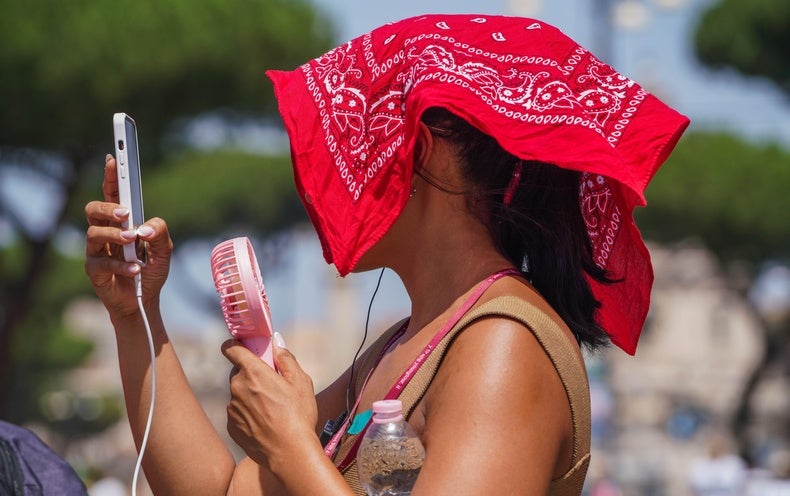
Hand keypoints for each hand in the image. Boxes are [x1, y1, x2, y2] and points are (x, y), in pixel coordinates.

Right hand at [84, 155, 172, 318]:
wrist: (143, 302)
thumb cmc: (150, 271)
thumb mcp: (165, 251)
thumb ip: (160, 232)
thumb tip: (143, 228)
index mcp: (122, 222)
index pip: (112, 195)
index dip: (111, 177)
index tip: (114, 159)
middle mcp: (106, 233)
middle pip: (93, 209)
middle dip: (107, 208)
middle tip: (125, 214)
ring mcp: (97, 251)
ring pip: (93, 234)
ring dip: (115, 236)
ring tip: (132, 242)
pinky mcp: (94, 271)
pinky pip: (101, 263)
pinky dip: (121, 266)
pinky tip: (135, 270)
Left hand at [222, 333, 318, 467]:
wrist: (289, 453)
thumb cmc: (298, 415)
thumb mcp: (301, 381)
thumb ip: (286, 358)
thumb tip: (276, 342)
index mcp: (253, 372)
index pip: (231, 349)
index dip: (235, 345)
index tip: (243, 348)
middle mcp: (237, 387)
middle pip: (238, 372)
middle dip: (252, 375)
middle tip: (271, 385)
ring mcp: (232, 408)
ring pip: (239, 393)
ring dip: (250, 395)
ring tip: (272, 409)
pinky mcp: (231, 426)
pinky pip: (238, 412)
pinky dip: (248, 413)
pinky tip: (266, 422)